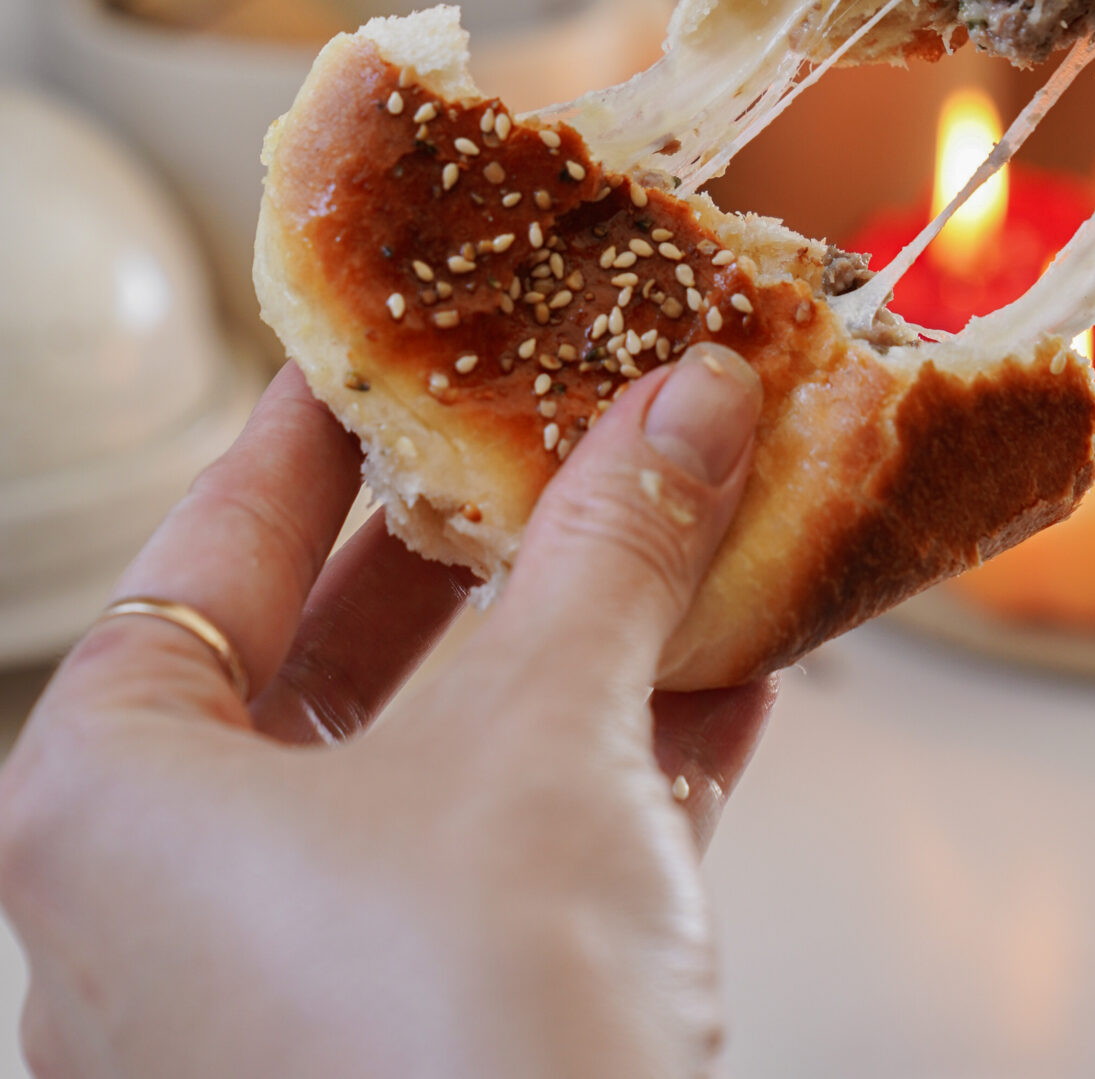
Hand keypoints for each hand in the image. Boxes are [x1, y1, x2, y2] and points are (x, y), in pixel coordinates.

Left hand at [0, 347, 771, 1078]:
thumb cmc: (461, 1055)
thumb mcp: (544, 740)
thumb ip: (611, 548)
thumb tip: (682, 402)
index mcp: (114, 801)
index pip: (217, 544)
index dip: (321, 425)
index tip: (396, 341)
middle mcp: (165, 901)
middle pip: (341, 651)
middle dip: (489, 542)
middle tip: (564, 433)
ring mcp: (283, 992)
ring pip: (440, 761)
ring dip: (577, 651)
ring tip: (674, 533)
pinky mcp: (406, 1052)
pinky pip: (503, 865)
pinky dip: (608, 773)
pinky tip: (727, 686)